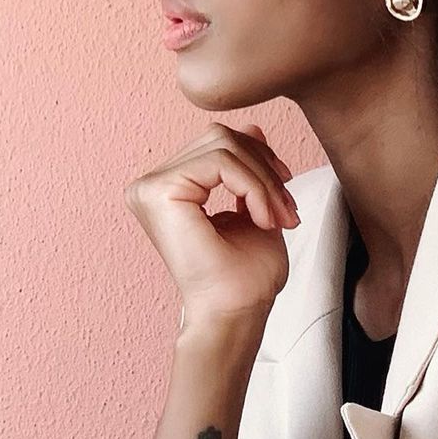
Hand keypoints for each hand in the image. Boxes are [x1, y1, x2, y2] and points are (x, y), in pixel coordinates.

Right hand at [124, 122, 299, 327]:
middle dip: (264, 169)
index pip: (219, 143)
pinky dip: (253, 188)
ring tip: (278, 218)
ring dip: (263, 182)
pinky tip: (263, 220)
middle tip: (287, 211)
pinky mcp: (158, 191)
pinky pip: (220, 162)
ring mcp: (149, 186)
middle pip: (220, 137)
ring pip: (223, 145)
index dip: (261, 163)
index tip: (287, 203)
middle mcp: (152, 183)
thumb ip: (248, 168)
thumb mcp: (255, 206)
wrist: (235, 312)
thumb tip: (251, 126)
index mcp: (170, 187)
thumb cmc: (244, 275)